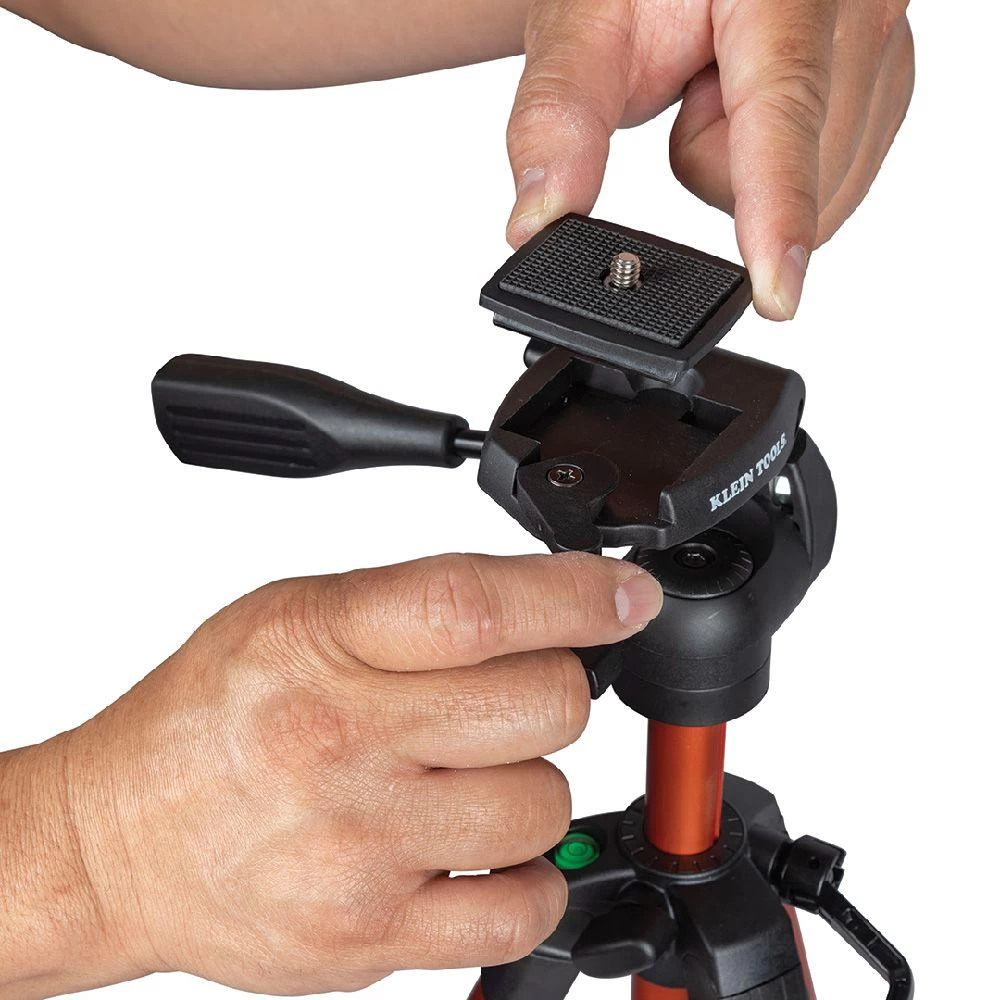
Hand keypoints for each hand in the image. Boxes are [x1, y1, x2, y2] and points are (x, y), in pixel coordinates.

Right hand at [1, 552, 662, 996]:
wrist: (117, 840)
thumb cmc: (207, 717)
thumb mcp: (291, 617)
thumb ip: (413, 607)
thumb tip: (546, 602)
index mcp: (320, 642)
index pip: (478, 607)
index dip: (579, 594)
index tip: (629, 595)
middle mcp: (341, 741)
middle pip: (541, 706)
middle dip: (558, 692)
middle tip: (513, 699)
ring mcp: (359, 848)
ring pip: (545, 807)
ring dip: (531, 785)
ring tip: (468, 780)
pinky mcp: (369, 936)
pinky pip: (519, 913)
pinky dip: (526, 880)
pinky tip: (479, 854)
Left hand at [506, 0, 914, 319]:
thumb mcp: (582, 27)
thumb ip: (557, 121)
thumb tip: (537, 223)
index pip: (782, 115)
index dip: (776, 214)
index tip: (775, 296)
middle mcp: (860, 11)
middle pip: (796, 183)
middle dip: (720, 169)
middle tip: (689, 94)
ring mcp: (887, 51)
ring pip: (819, 199)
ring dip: (745, 173)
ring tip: (718, 93)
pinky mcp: (888, 86)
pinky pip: (833, 187)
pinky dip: (772, 169)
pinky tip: (750, 106)